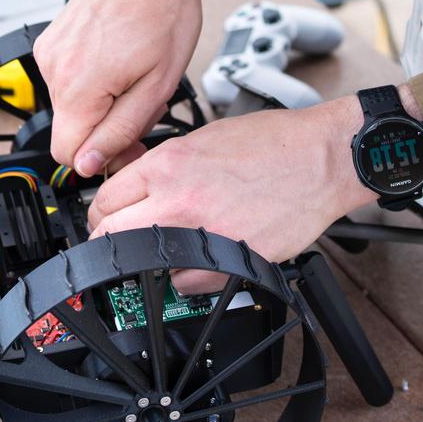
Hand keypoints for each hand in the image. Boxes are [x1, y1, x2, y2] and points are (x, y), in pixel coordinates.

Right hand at [34, 0, 210, 174]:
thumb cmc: (163, 8)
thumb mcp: (159, 84)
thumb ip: (121, 130)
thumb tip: (91, 162)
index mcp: (78, 87)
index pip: (69, 155)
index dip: (104, 157)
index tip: (131, 143)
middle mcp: (53, 69)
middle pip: (71, 128)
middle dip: (106, 126)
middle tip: (144, 100)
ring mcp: (49, 51)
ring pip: (71, 103)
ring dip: (102, 99)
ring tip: (135, 71)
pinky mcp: (52, 38)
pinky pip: (68, 76)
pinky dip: (93, 77)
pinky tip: (121, 55)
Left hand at [87, 95, 374, 290]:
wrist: (320, 160)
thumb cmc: (272, 143)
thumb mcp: (202, 137)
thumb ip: (163, 164)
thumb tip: (133, 183)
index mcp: (167, 165)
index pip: (104, 199)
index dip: (101, 209)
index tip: (105, 216)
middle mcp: (178, 201)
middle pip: (109, 234)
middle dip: (109, 238)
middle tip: (118, 238)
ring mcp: (203, 235)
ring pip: (143, 264)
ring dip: (146, 260)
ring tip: (163, 247)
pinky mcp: (231, 262)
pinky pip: (185, 284)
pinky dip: (184, 277)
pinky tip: (195, 259)